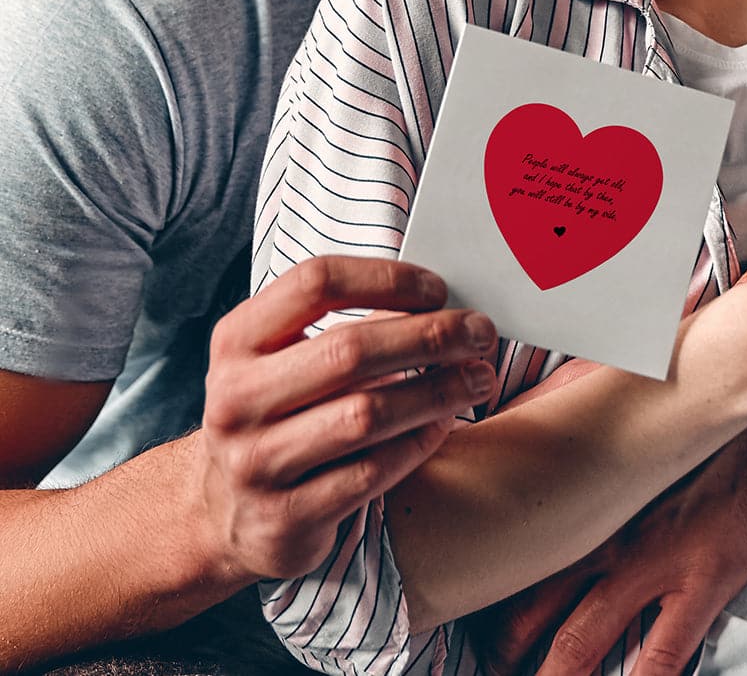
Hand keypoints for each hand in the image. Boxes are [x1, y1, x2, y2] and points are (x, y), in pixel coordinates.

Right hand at [196, 255, 496, 582]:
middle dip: (429, 336)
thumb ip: (345, 325)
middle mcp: (237, 399)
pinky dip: (417, 444)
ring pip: (366, 415)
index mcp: (237, 341)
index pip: (315, 283)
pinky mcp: (285, 518)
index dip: (386, 278)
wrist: (219, 512)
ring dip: (437, 392)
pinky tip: (443, 424)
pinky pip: (371, 473)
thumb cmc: (273, 415)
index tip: (438, 289)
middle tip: (479, 332)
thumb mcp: (283, 359)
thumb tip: (437, 302)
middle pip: (349, 350)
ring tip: (479, 378)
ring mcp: (256, 463)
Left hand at [469, 410, 746, 675]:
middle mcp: (604, 535)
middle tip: (489, 666)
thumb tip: (515, 414)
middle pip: (531, 609)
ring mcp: (653, 562)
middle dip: (503, 648)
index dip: (482, 591)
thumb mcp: (607, 391)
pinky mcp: (704, 579)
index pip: (513, 554)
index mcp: (580, 495)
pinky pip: (661, 654)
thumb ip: (557, 408)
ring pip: (581, 640)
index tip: (463, 610)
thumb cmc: (685, 391)